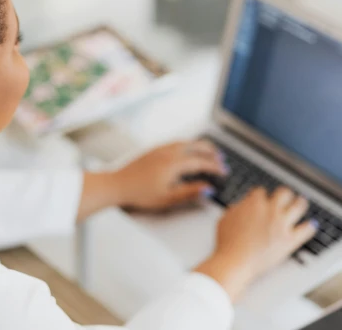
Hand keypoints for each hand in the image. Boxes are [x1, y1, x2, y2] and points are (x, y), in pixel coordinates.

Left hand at [112, 141, 227, 210]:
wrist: (117, 185)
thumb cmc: (139, 194)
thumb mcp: (168, 199)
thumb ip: (190, 193)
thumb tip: (208, 189)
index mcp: (173, 164)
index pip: (201, 162)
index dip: (215, 167)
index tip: (224, 172)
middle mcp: (168, 152)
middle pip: (195, 146)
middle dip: (210, 151)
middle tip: (221, 158)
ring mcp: (159, 149)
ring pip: (185, 142)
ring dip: (199, 146)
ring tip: (207, 152)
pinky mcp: (153, 150)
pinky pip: (175, 143)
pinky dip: (187, 145)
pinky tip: (186, 150)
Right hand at [195, 187, 316, 301]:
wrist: (235, 262)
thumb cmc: (227, 243)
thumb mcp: (225, 219)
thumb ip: (235, 209)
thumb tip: (241, 206)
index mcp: (253, 203)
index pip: (261, 192)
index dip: (261, 196)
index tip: (262, 199)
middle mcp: (270, 210)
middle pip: (284, 193)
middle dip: (284, 195)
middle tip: (285, 197)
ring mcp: (282, 224)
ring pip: (299, 205)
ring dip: (300, 203)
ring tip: (301, 203)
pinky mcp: (290, 240)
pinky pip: (306, 230)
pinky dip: (310, 226)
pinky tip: (312, 225)